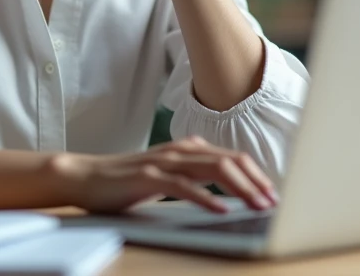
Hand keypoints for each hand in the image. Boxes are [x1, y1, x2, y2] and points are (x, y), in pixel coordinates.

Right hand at [50, 136, 278, 214]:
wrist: (85, 176)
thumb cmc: (125, 180)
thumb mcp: (166, 176)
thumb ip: (193, 177)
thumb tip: (227, 193)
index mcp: (187, 149)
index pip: (232, 158)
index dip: (257, 175)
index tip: (273, 194)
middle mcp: (179, 151)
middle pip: (230, 161)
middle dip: (257, 182)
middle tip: (275, 202)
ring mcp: (164, 162)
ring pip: (213, 170)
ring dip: (241, 188)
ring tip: (258, 205)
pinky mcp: (148, 177)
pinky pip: (184, 186)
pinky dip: (207, 198)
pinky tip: (223, 210)